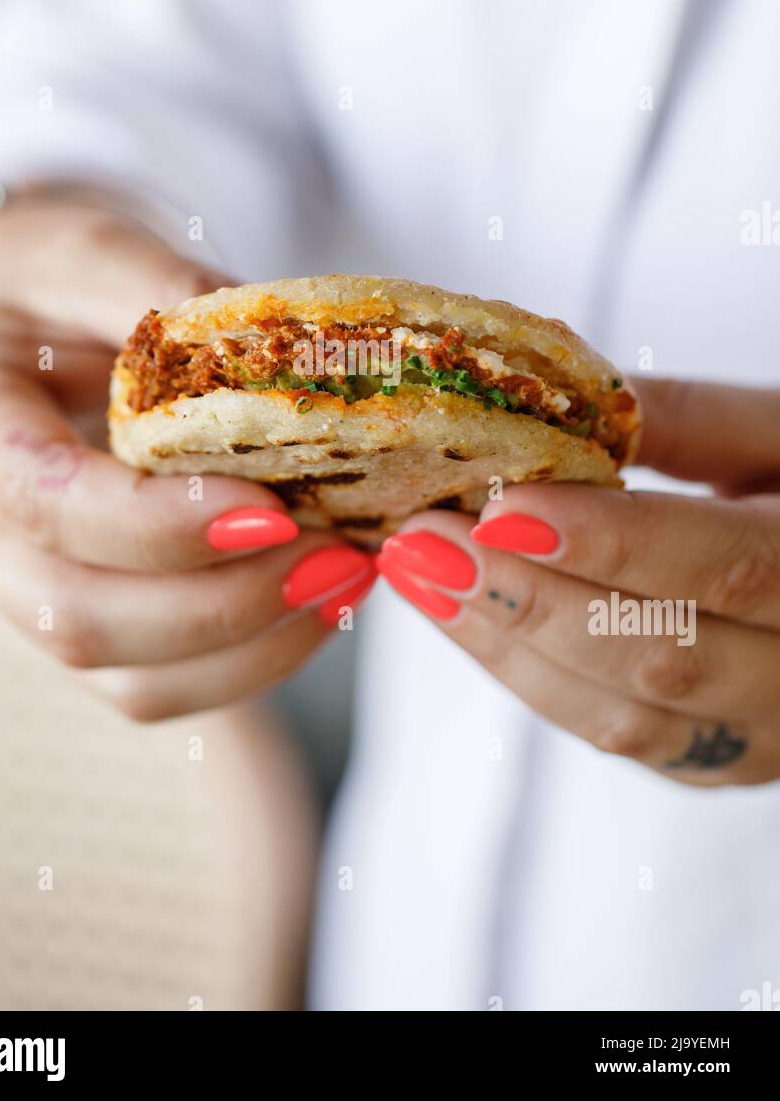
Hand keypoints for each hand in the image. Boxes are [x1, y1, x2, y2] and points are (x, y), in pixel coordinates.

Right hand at [0, 198, 375, 717]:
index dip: (158, 523)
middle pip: (80, 614)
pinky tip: (318, 603)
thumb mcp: (91, 245)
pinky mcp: (85, 617)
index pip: (44, 503)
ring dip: (251, 646)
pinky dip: (249, 661)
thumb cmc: (53, 277)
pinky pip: (159, 684)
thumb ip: (162, 288)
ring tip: (343, 579)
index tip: (273, 507)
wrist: (34, 319)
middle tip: (334, 557)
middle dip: (222, 603)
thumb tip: (270, 352)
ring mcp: (24, 587)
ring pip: (126, 676)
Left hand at [377, 378, 779, 784]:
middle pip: (662, 656)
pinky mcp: (716, 761)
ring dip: (507, 646)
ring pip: (625, 717)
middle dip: (529, 600)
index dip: (613, 545)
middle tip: (423, 539)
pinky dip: (527, 677)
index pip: (728, 568)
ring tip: (419, 574)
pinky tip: (461, 616)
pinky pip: (614, 734)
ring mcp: (763, 737)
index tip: (503, 511)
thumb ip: (685, 420)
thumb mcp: (777, 431)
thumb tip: (555, 403)